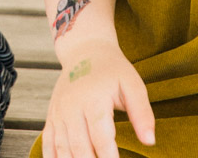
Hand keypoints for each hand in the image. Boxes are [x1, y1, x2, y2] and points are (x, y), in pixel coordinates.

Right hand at [42, 41, 153, 157]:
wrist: (84, 51)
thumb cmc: (112, 70)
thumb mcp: (132, 84)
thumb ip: (142, 113)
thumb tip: (150, 140)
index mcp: (93, 99)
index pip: (100, 137)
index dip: (108, 157)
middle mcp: (71, 107)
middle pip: (79, 147)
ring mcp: (58, 113)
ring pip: (61, 148)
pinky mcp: (51, 117)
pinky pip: (48, 143)